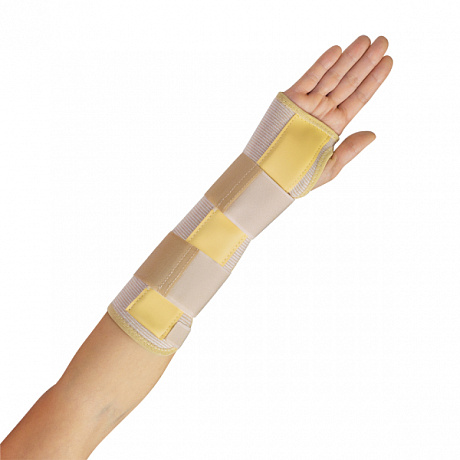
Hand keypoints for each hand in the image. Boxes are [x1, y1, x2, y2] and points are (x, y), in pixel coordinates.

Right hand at [284, 35, 392, 189]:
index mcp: (335, 125)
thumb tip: (372, 134)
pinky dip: (322, 64)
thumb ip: (351, 149)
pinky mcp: (292, 99)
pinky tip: (338, 50)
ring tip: (367, 40)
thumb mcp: (331, 166)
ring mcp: (309, 104)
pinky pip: (309, 78)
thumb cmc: (299, 177)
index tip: (389, 61)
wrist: (271, 177)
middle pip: (350, 82)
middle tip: (383, 42)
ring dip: (349, 57)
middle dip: (366, 62)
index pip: (359, 97)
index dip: (374, 80)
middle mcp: (324, 111)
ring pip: (333, 76)